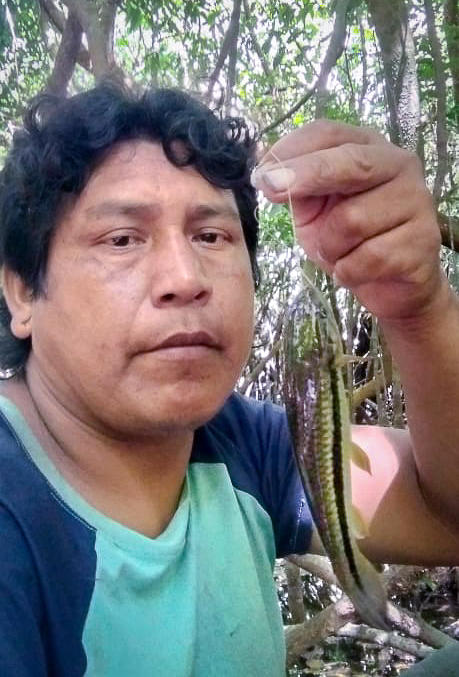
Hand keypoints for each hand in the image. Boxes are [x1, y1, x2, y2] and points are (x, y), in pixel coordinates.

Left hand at [252, 120, 443, 323]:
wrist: (391, 286)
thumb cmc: (349, 241)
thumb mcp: (315, 210)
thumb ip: (295, 187)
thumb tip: (262, 167)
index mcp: (368, 148)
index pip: (329, 134)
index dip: (292, 150)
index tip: (260, 172)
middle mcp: (399, 166)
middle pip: (350, 163)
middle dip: (305, 175)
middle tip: (270, 189)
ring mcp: (416, 202)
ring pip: (352, 221)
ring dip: (329, 247)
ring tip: (338, 253)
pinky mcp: (423, 242)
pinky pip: (368, 258)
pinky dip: (348, 271)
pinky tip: (354, 271)